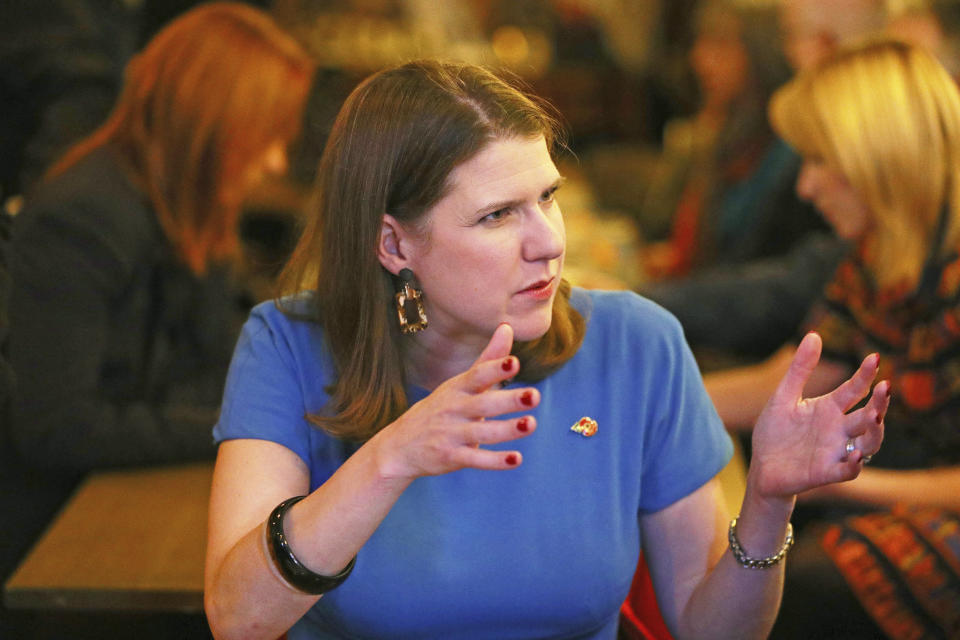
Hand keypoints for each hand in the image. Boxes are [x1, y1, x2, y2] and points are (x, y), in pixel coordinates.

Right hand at [372, 323, 537, 479]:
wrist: (399, 446)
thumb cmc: (439, 410)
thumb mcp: (459, 383)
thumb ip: (488, 360)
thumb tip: (507, 327)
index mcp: (458, 388)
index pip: (477, 375)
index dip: (495, 369)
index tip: (514, 362)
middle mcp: (454, 409)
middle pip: (483, 403)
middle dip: (509, 400)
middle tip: (535, 396)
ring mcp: (451, 434)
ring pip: (482, 432)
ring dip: (508, 430)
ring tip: (531, 424)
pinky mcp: (451, 457)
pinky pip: (475, 459)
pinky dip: (495, 461)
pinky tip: (516, 459)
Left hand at [748, 332, 889, 499]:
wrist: (761, 467)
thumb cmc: (776, 432)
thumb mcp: (784, 397)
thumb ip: (799, 370)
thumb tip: (814, 334)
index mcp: (830, 408)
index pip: (855, 389)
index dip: (865, 374)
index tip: (874, 357)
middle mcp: (839, 429)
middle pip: (868, 416)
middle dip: (879, 403)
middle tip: (885, 388)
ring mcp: (835, 451)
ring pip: (868, 444)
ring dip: (875, 433)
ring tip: (875, 418)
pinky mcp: (825, 472)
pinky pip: (847, 471)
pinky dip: (853, 465)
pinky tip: (855, 455)